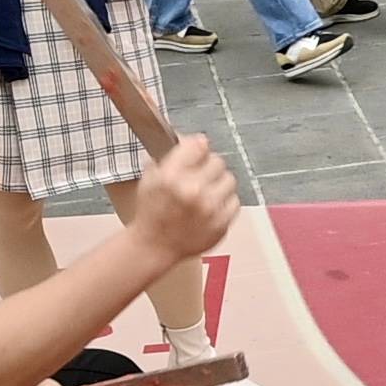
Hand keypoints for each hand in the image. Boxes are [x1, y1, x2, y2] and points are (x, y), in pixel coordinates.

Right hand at [130, 130, 242, 262]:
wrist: (154, 246)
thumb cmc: (150, 213)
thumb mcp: (150, 178)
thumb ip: (169, 156)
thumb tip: (187, 138)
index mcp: (171, 176)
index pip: (199, 144)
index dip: (198, 147)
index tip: (197, 152)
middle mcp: (192, 190)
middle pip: (217, 161)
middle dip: (208, 167)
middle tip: (200, 176)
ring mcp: (209, 208)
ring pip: (229, 180)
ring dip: (219, 184)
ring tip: (207, 193)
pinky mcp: (221, 223)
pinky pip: (235, 201)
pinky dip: (225, 202)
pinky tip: (212, 207)